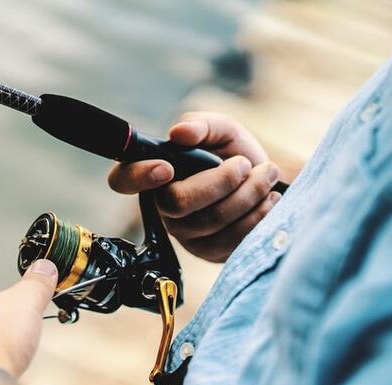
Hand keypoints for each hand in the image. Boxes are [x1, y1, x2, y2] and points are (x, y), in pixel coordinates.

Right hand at [108, 112, 281, 262]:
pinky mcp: (208, 252)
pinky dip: (258, 214)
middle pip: (177, 202)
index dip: (138, 176)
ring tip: (265, 175)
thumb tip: (180, 133)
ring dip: (248, 193)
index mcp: (155, 174)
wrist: (268, 185)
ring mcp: (185, 234)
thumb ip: (202, 125)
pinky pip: (231, 238)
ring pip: (211, 220)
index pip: (123, 180)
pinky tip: (267, 199)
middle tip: (243, 164)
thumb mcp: (222, 131)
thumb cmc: (235, 156)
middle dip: (221, 181)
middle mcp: (163, 207)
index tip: (167, 167)